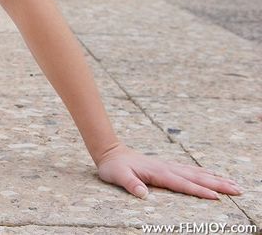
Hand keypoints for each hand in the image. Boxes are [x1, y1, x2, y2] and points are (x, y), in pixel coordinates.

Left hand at [97, 143, 242, 199]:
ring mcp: (169, 166)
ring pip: (197, 173)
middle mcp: (167, 168)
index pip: (183, 184)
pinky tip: (214, 175)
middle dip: (218, 184)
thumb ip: (130, 184)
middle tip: (238, 190)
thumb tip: (143, 194)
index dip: (199, 191)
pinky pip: (191, 170)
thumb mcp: (117, 176)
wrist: (111, 152)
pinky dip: (205, 173)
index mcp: (159, 173)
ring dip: (216, 179)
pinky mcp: (168, 167)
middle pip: (197, 177)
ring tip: (234, 184)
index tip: (216, 197)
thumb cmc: (114, 167)